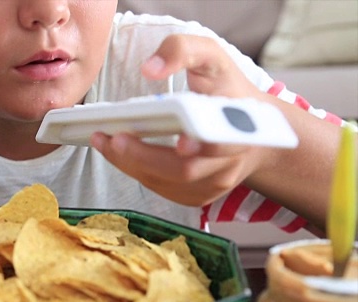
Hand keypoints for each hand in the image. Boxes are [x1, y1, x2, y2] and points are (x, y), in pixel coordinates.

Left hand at [91, 34, 270, 205]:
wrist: (253, 125)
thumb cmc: (227, 88)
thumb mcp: (211, 56)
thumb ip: (182, 50)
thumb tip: (150, 68)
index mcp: (240, 126)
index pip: (220, 143)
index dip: (200, 145)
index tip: (179, 141)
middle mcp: (231, 161)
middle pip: (185, 170)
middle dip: (144, 156)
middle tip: (112, 139)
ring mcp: (215, 183)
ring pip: (169, 183)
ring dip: (131, 164)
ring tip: (104, 142)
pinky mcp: (199, 195)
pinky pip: (164, 189)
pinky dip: (136, 171)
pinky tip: (118, 153)